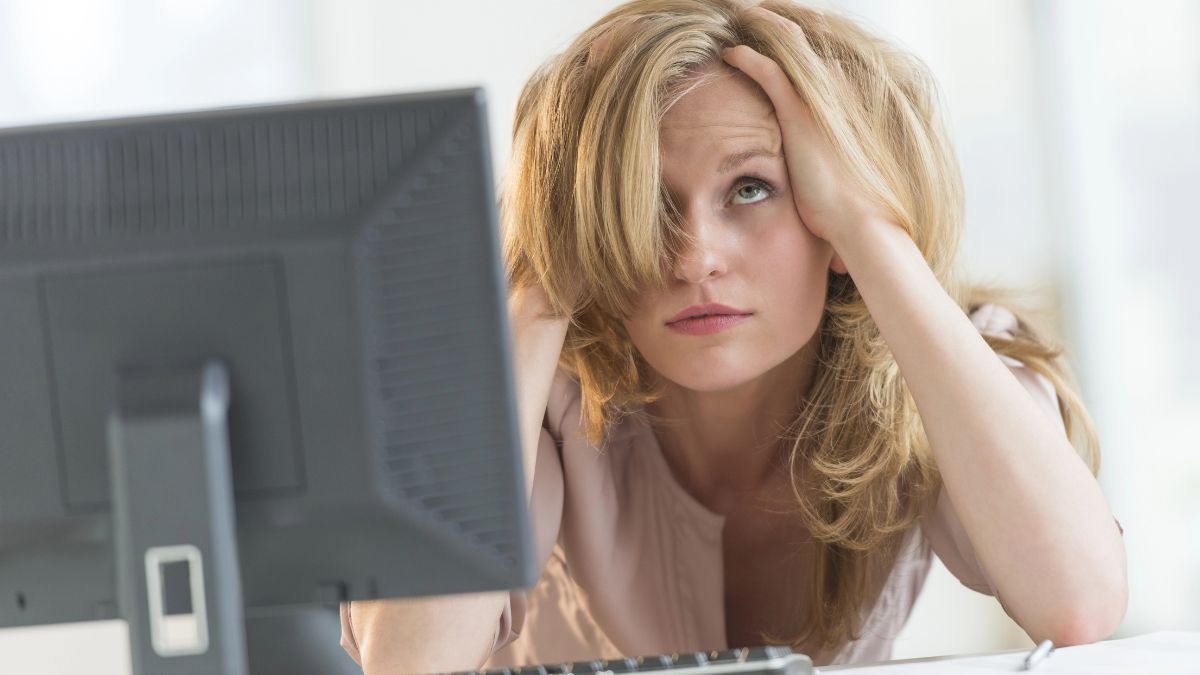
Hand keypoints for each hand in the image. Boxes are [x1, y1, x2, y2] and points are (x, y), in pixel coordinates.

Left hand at [720, 7, 897, 258]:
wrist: (861, 222)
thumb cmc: (849, 211)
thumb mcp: (841, 177)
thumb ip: (830, 160)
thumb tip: (825, 176)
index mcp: (847, 102)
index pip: (818, 59)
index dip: (797, 44)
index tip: (777, 36)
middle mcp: (837, 93)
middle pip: (805, 41)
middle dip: (780, 24)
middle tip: (756, 15)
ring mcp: (819, 100)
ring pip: (787, 44)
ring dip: (762, 28)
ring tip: (743, 19)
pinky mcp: (799, 112)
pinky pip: (768, 71)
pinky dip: (747, 58)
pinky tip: (731, 54)